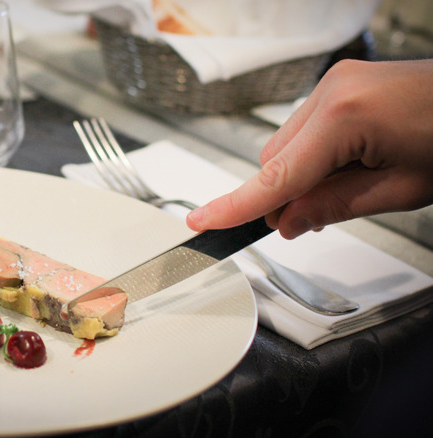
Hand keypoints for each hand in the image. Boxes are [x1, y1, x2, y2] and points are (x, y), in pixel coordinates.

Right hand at [187, 59, 432, 238]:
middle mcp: (333, 90)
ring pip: (289, 145)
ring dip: (305, 173)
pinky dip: (318, 154)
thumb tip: (288, 221)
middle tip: (314, 219)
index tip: (201, 222)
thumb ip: (334, 205)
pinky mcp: (345, 83)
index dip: (236, 205)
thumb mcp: (402, 189)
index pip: (276, 175)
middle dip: (287, 194)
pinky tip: (355, 160)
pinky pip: (308, 127)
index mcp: (346, 115)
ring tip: (357, 181)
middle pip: (276, 159)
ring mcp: (338, 82)